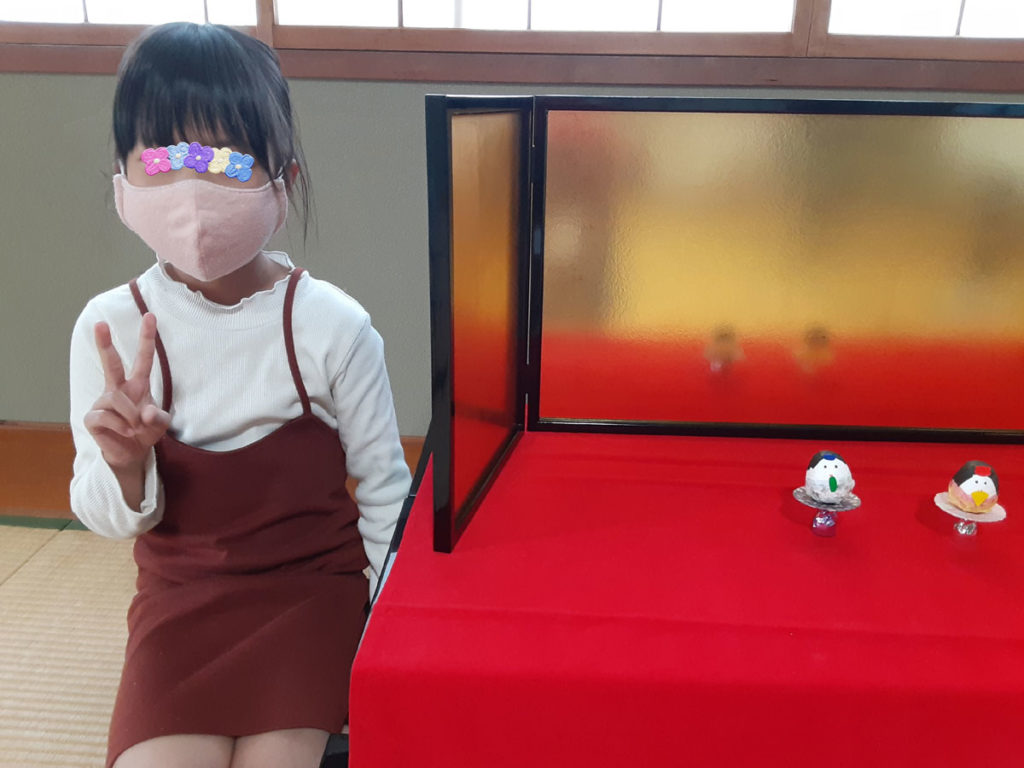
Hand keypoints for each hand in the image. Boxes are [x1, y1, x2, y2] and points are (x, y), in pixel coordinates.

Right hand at [84, 313, 170, 471]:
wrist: (132, 454)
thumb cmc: (145, 431)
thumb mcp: (160, 425)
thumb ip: (158, 418)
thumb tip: (144, 413)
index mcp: (137, 384)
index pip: (143, 358)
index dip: (146, 338)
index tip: (150, 316)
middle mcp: (118, 389)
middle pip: (111, 363)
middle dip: (104, 344)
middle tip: (100, 324)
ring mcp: (103, 402)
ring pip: (116, 400)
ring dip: (131, 416)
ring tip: (136, 428)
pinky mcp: (92, 417)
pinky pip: (106, 416)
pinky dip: (120, 426)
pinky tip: (126, 432)